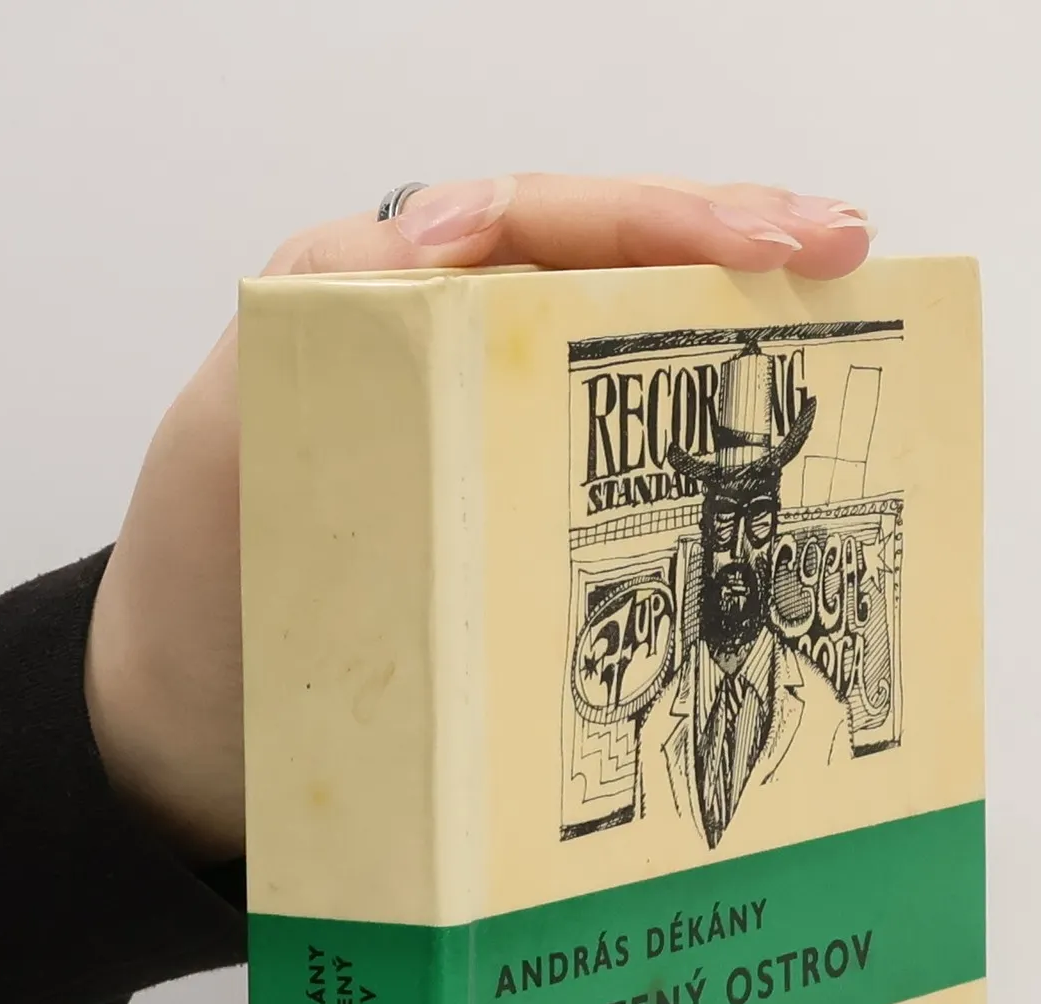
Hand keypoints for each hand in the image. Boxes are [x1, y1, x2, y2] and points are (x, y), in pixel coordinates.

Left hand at [84, 173, 873, 863]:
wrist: (195, 745)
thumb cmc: (205, 589)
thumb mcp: (229, 431)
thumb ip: (316, 313)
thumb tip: (438, 240)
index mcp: (394, 309)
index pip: (547, 226)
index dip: (665, 221)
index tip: (766, 248)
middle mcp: (460, 364)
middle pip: (618, 278)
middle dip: (738, 255)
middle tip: (845, 258)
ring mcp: (502, 455)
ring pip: (639, 372)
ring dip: (744, 352)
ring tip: (845, 339)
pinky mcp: (527, 543)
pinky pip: (629, 486)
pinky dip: (710, 475)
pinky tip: (775, 483)